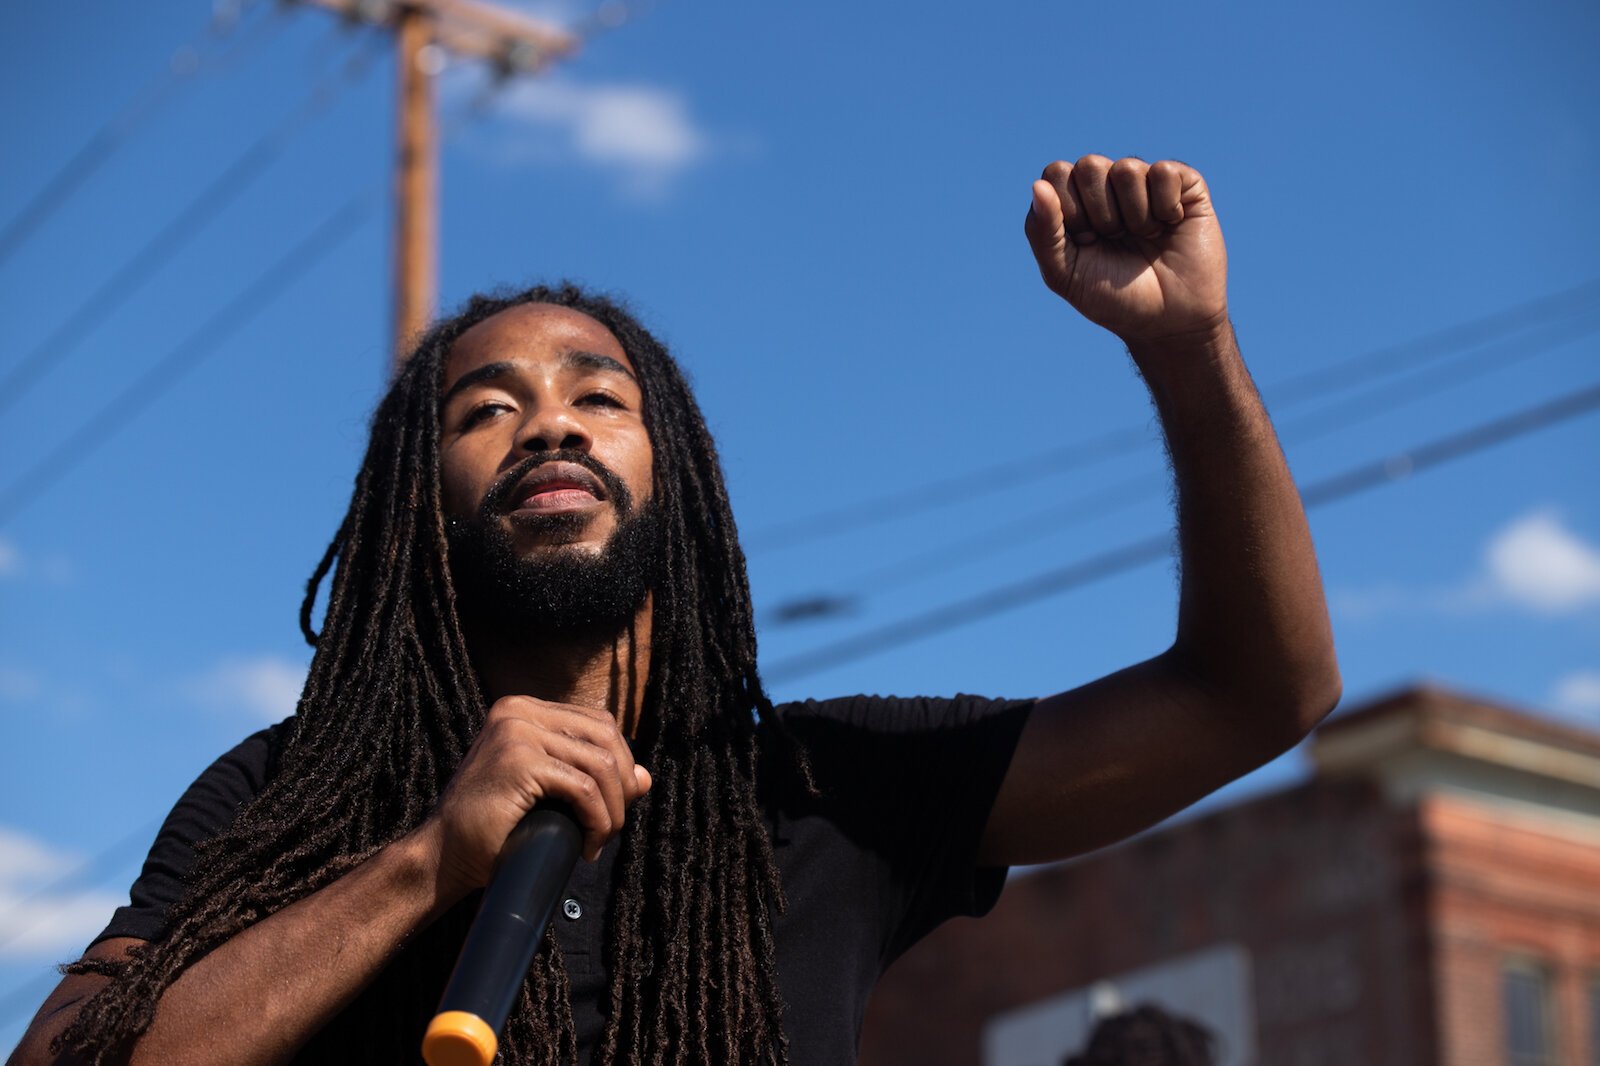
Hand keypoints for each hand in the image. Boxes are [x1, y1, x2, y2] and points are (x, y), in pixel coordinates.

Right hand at [426, 695, 651, 896]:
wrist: (443, 854)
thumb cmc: (493, 827)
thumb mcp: (548, 791)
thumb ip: (588, 775)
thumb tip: (646, 777)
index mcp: (522, 709)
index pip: (597, 723)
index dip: (619, 763)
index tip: (617, 804)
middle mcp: (519, 710)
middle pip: (605, 736)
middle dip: (622, 784)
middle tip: (613, 825)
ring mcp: (517, 732)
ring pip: (600, 765)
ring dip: (612, 810)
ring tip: (600, 840)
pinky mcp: (520, 761)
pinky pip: (584, 789)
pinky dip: (597, 821)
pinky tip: (588, 846)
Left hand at [1025, 155, 1228, 346]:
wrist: (1168, 321)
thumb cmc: (1113, 298)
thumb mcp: (1065, 274)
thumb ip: (1043, 232)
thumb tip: (1038, 184)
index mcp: (1074, 200)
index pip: (1056, 173)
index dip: (1069, 210)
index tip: (1085, 242)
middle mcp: (1108, 184)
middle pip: (1089, 165)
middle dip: (1101, 214)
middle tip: (1116, 240)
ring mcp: (1145, 180)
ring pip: (1127, 169)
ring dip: (1135, 216)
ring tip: (1144, 237)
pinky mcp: (1183, 183)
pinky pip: (1164, 172)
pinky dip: (1165, 207)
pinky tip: (1170, 225)